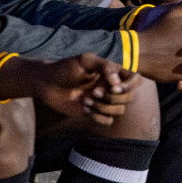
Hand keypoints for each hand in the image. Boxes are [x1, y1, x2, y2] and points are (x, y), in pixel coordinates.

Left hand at [23, 54, 140, 126]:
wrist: (46, 84)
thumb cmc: (65, 68)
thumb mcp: (84, 61)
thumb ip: (104, 66)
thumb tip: (117, 82)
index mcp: (113, 73)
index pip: (135, 79)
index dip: (128, 86)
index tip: (113, 87)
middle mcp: (112, 87)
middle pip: (129, 97)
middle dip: (112, 98)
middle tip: (92, 92)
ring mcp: (104, 101)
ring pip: (119, 110)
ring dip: (103, 108)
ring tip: (85, 100)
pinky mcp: (95, 113)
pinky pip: (107, 121)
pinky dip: (98, 117)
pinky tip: (84, 109)